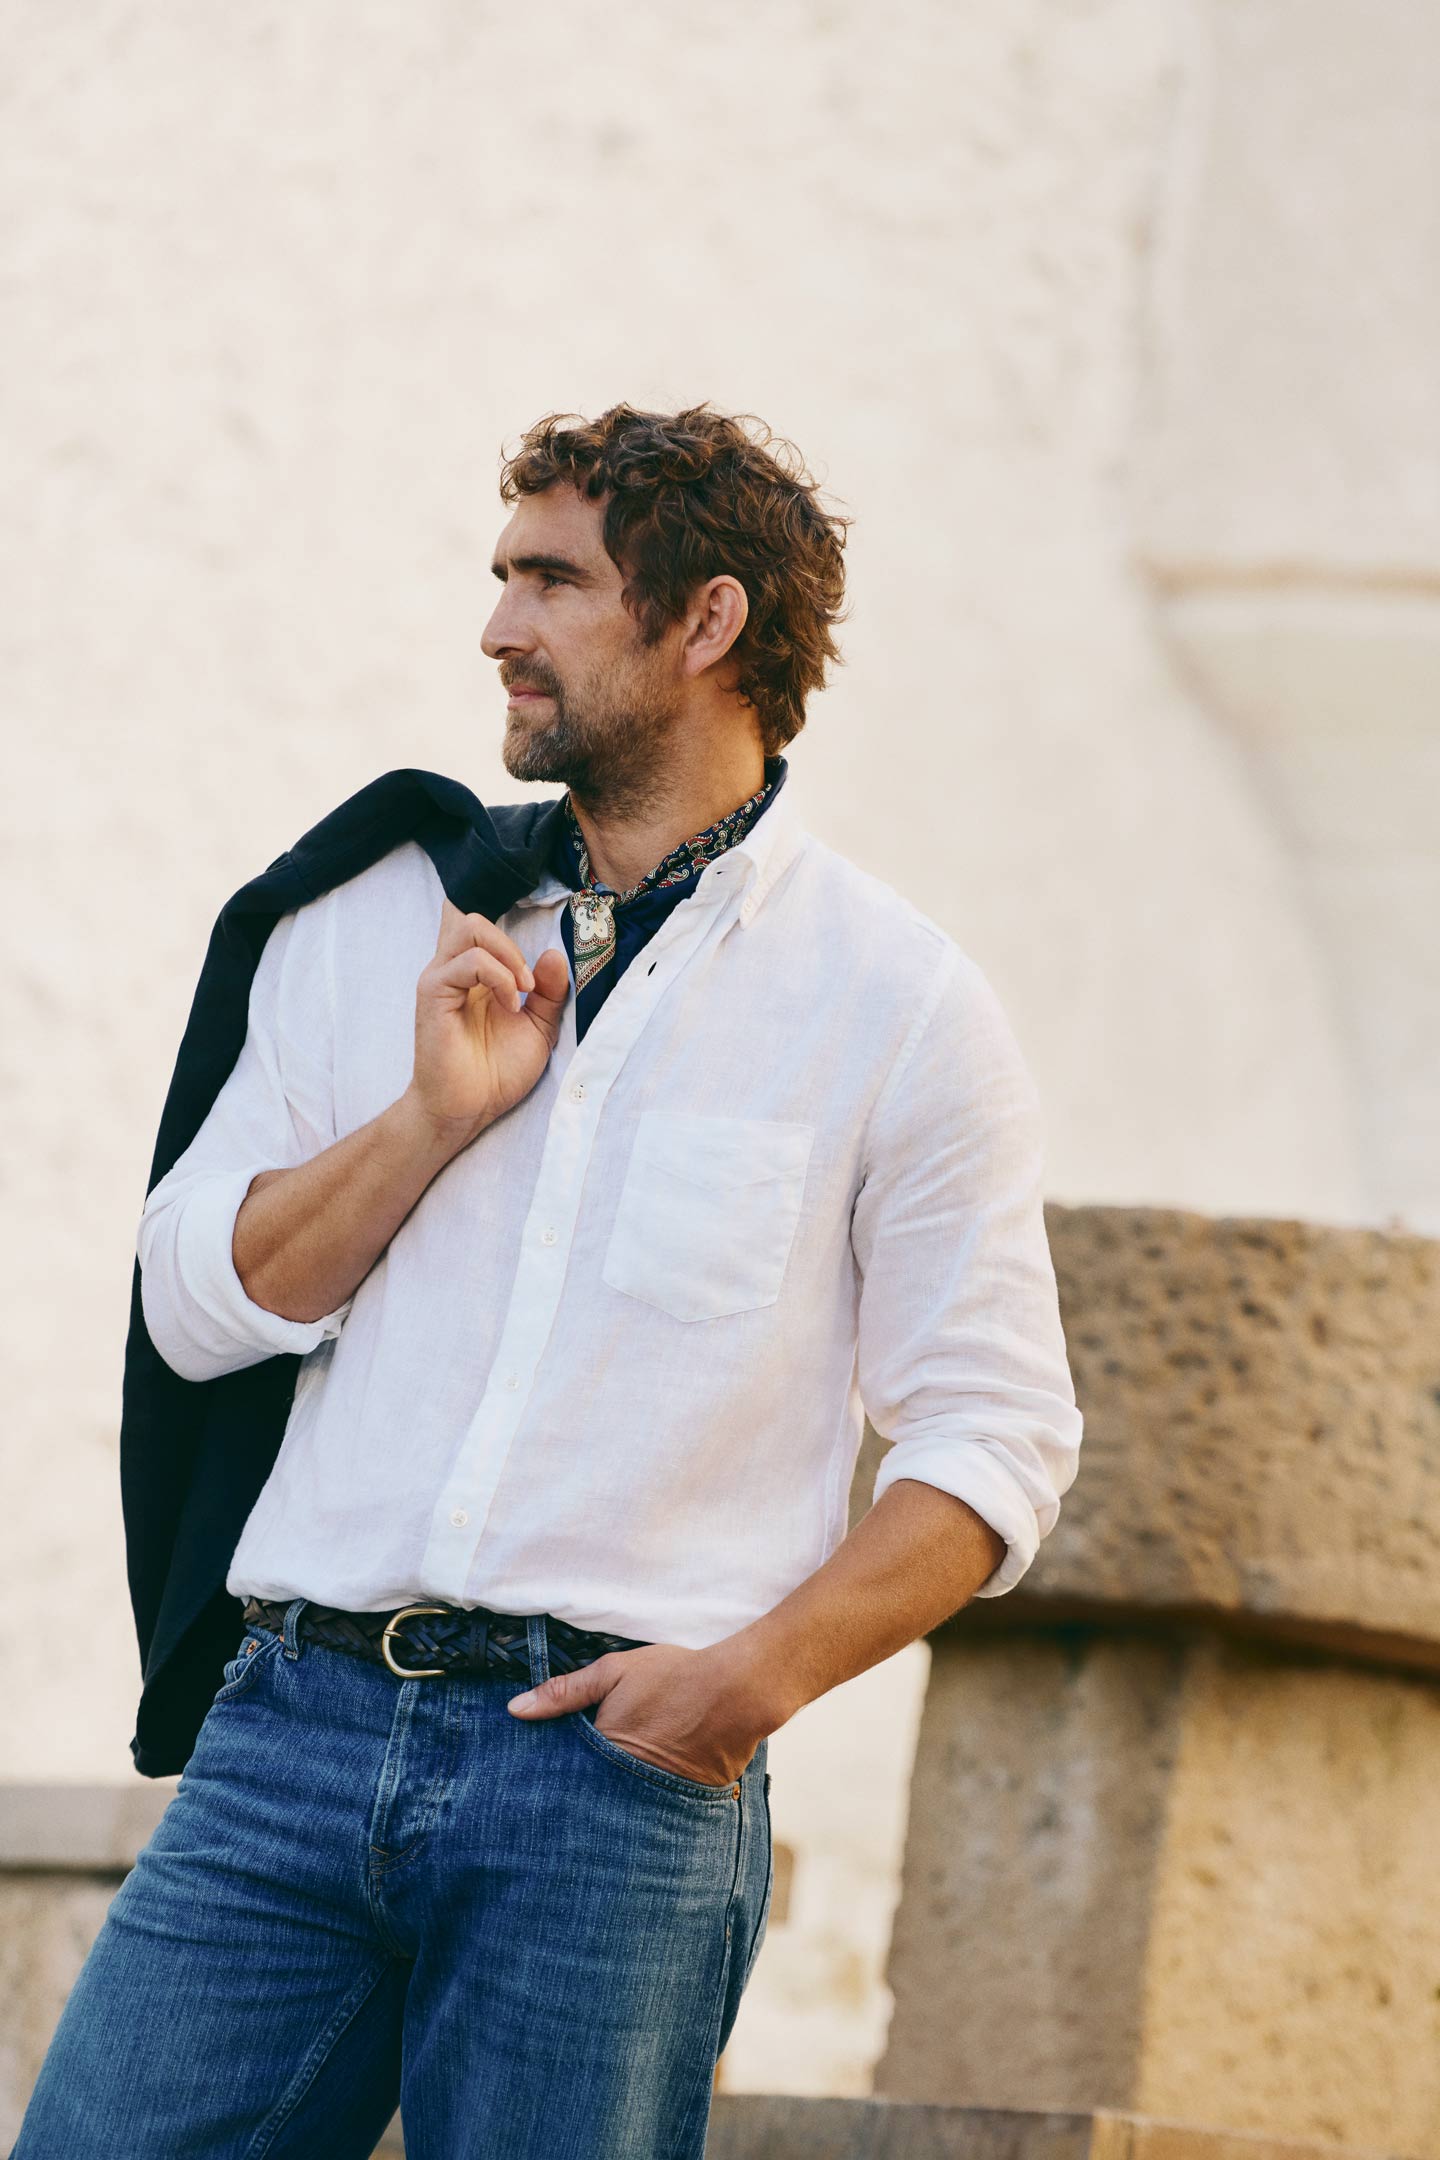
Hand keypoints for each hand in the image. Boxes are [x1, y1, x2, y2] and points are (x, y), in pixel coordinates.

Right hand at [408, 900, 569, 1140]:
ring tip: (524, 990)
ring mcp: (441, 979)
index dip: (503, 922)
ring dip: (507, 953)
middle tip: (531, 982)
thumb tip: (554, 954)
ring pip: (470, 927)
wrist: (468, 1110)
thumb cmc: (496, 1073)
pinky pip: (467, 961)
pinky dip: (499, 977)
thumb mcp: (539, 1028)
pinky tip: (511, 1006)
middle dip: (510, 941)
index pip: (479, 927)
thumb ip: (549, 992)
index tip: (528, 953)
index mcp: (477, 976)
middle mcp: (455, 970)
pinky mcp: (433, 993)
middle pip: (474, 918)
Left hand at [506, 1642, 774, 1788]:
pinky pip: (654, 1813)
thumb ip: (564, 1692)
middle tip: (559, 1805)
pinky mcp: (683, 1806)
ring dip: (611, 1809)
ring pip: (621, 1812)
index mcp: (602, 1755)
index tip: (538, 1783)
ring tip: (600, 1808)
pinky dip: (645, 1807)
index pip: (563, 1781)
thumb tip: (514, 1709)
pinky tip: (642, 1800)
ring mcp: (656, 1800)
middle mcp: (626, 1787)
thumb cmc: (672, 1677)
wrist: (737, 1693)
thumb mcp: (613, 1672)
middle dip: (577, 1802)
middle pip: (589, 1803)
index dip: (552, 1780)